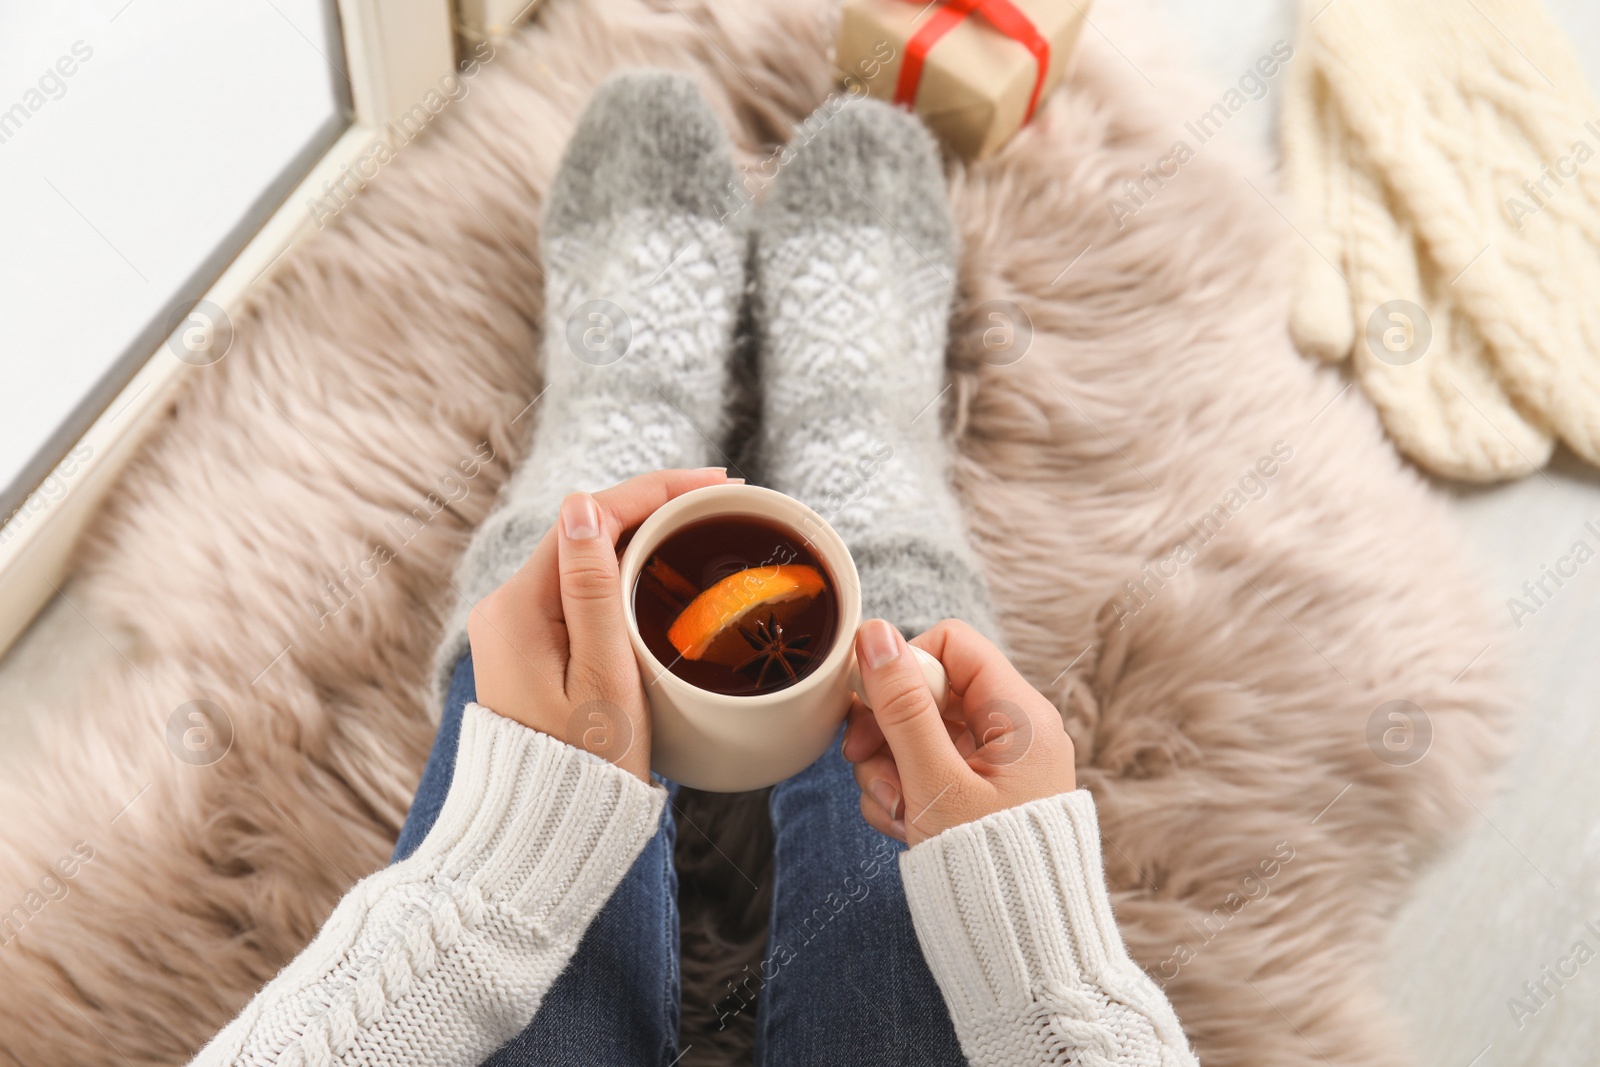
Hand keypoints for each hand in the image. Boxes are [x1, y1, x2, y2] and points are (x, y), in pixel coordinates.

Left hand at [466, 468, 732, 780]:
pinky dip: (625, 573)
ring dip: (641, 537)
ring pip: (586, 559)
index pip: (589, 517)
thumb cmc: (582, 769)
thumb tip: (583, 506)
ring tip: (702, 526)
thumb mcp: (604, 677)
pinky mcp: (533, 651)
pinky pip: (581, 592)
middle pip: (587, 531)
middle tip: (722, 502)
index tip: (717, 485)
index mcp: (518, 608)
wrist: (542, 836)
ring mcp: (518, 630)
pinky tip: (663, 572)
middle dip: (654, 507)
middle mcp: (508, 609)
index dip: (656, 491)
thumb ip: (594, 589)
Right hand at [843, 618, 1075, 845]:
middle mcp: (1011, 731)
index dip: (904, 665)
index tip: (870, 703)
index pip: (952, 644)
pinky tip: (905, 825)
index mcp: (1019, 714)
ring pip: (916, 734)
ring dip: (888, 770)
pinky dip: (903, 793)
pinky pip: (923, 770)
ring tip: (897, 811)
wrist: (1019, 946)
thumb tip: (875, 633)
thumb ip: (901, 706)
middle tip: (861, 759)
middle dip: (886, 730)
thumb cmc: (989, 864)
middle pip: (927, 691)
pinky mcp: (975, 794)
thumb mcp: (934, 779)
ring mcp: (992, 765)